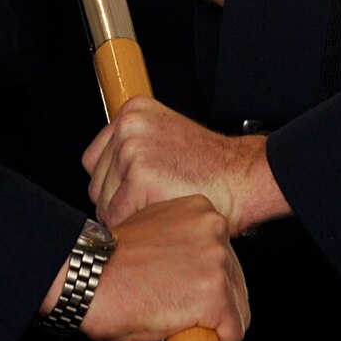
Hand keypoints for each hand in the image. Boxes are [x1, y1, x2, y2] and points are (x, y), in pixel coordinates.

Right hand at [78, 195, 248, 340]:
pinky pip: (232, 332)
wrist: (85, 276)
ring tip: (185, 332)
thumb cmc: (107, 263)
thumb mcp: (152, 235)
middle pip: (235, 281)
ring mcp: (216, 261)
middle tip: (187, 321)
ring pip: (237, 309)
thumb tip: (192, 273)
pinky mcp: (214, 295)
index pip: (224, 255)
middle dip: (216, 307)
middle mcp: (214, 228)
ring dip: (214, 326)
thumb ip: (180, 244)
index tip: (195, 298)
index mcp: (199, 209)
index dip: (211, 284)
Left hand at [82, 96, 286, 233]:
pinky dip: (137, 228)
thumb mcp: (166, 141)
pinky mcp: (139, 177)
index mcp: (133, 113)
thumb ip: (133, 151)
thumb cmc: (211, 168)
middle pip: (96, 183)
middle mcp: (128, 126)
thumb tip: (104, 183)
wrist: (244, 177)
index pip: (96, 161)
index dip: (113, 185)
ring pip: (104, 203)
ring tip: (158, 213)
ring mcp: (132, 150)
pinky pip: (119, 218)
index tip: (132, 196)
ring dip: (127, 217)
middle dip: (118, 203)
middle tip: (149, 208)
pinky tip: (160, 221)